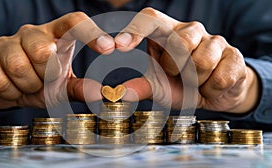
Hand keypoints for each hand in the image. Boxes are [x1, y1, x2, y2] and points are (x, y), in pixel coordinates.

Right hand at [0, 12, 114, 108]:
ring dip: (28, 85)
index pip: (74, 22)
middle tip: (44, 80)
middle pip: (43, 51)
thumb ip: (81, 88)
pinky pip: (0, 80)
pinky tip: (13, 88)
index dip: (91, 33)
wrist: (7, 89)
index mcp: (57, 35)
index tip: (109, 48)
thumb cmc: (40, 82)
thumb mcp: (63, 86)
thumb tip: (101, 94)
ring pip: (19, 66)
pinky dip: (11, 92)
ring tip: (29, 85)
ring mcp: (8, 42)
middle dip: (45, 75)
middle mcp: (33, 33)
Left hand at [117, 8, 258, 113]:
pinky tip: (210, 87)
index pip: (150, 19)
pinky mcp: (235, 55)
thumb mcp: (158, 86)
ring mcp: (215, 41)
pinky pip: (221, 78)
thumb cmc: (182, 84)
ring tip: (195, 82)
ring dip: (195, 82)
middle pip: (180, 43)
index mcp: (167, 33)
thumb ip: (141, 86)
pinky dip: (211, 91)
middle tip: (178, 75)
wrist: (214, 94)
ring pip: (202, 62)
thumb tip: (122, 93)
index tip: (120, 46)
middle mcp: (191, 31)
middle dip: (175, 68)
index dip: (136, 29)